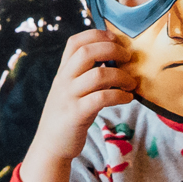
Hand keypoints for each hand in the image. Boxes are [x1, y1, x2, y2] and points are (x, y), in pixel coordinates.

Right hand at [18, 28, 137, 181]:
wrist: (51, 147)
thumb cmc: (68, 116)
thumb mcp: (72, 91)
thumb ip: (86, 75)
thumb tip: (115, 60)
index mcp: (63, 72)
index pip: (75, 42)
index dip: (96, 34)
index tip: (116, 39)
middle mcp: (64, 80)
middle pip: (86, 52)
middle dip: (112, 49)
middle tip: (128, 57)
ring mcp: (69, 97)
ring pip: (98, 75)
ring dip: (121, 75)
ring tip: (132, 83)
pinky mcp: (76, 115)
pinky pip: (102, 98)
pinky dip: (120, 95)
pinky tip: (127, 98)